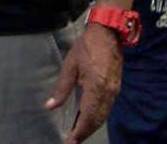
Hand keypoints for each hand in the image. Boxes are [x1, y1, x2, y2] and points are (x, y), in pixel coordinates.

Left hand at [45, 24, 123, 143]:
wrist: (108, 34)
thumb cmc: (86, 47)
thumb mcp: (69, 66)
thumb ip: (61, 89)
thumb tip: (50, 106)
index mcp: (96, 87)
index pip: (88, 117)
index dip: (79, 132)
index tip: (70, 141)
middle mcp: (108, 93)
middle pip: (97, 120)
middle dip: (85, 133)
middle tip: (73, 141)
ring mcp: (114, 91)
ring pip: (104, 116)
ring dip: (92, 126)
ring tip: (79, 134)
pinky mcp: (116, 87)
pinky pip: (107, 108)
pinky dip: (98, 117)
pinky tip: (89, 119)